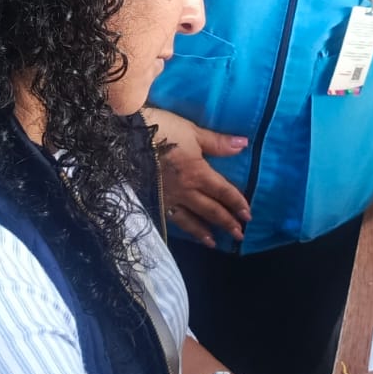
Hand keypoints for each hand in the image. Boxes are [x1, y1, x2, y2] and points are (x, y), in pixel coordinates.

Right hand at [144, 106, 251, 245]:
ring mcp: (168, 199)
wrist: (124, 141)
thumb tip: (244, 145)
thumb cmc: (161, 131)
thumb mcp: (192, 131)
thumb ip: (217, 142)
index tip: (248, 215)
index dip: (237, 203)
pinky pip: (171, 219)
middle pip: (210, 210)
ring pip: (191, 220)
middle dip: (226, 222)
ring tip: (215, 243)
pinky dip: (181, 229)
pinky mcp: (153, 201)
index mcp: (198, 173)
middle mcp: (186, 191)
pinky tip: (185, 234)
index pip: (223, 192)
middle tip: (239, 235)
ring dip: (205, 232)